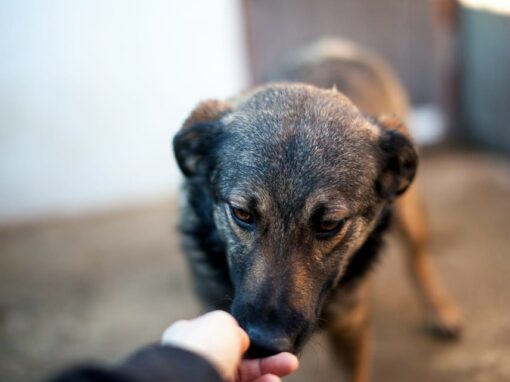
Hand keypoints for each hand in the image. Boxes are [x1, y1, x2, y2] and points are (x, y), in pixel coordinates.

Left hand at [161, 310, 298, 381]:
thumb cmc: (203, 347)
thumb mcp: (222, 322)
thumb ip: (236, 329)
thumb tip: (242, 341)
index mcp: (192, 339)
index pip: (225, 338)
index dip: (249, 340)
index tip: (270, 341)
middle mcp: (199, 362)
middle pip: (240, 362)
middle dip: (267, 361)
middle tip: (290, 361)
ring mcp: (206, 381)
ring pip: (245, 379)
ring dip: (267, 374)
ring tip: (287, 367)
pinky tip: (274, 381)